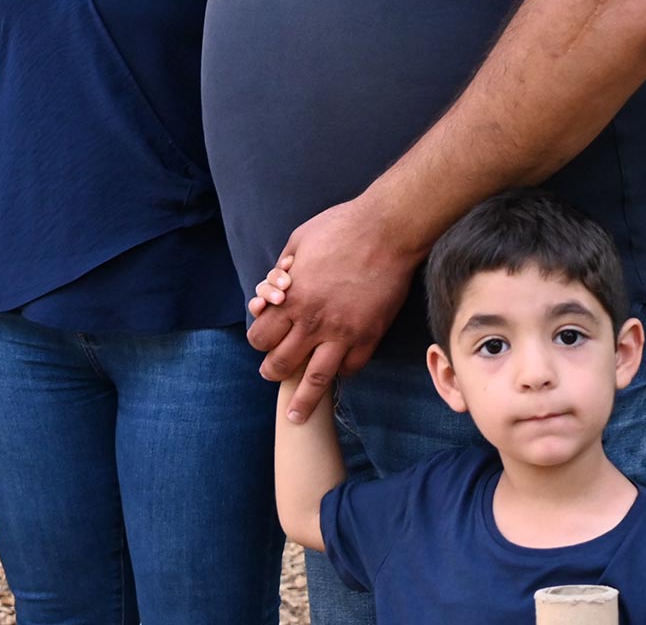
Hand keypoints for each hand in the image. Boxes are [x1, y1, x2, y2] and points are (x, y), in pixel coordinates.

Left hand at [248, 198, 416, 421]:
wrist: (387, 231)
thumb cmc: (340, 228)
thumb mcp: (299, 241)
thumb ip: (284, 268)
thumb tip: (274, 287)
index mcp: (292, 298)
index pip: (260, 337)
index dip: (258, 340)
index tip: (263, 340)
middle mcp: (313, 322)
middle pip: (280, 364)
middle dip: (272, 371)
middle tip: (272, 373)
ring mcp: (343, 333)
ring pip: (315, 380)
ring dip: (301, 401)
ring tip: (295, 417)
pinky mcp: (369, 336)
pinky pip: (351, 368)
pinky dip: (341, 374)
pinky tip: (337, 375)